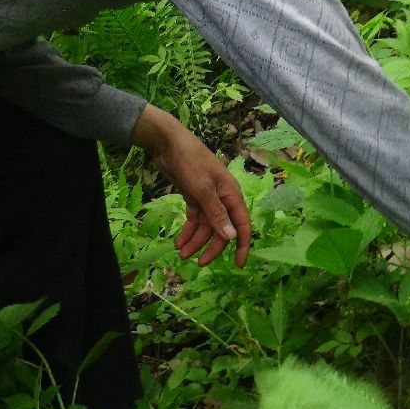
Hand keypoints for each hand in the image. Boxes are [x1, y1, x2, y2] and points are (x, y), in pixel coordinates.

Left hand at [130, 105, 250, 267]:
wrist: (167, 143)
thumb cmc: (190, 161)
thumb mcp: (203, 189)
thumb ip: (217, 213)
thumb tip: (232, 236)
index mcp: (231, 194)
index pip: (242, 225)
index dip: (241, 245)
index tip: (237, 265)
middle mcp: (222, 198)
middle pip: (221, 229)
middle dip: (210, 247)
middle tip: (197, 263)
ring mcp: (207, 197)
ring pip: (205, 226)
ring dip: (195, 241)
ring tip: (181, 254)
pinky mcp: (193, 196)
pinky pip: (194, 219)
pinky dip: (188, 231)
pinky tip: (179, 241)